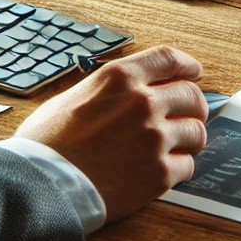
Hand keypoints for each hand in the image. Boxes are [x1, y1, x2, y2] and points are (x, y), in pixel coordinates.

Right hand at [15, 45, 206, 222]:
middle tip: (186, 115)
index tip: (193, 72)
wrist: (43, 182)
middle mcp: (143, 102)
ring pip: (197, 131)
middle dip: (192, 105)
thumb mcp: (75, 94)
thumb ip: (110, 89)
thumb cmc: (49, 140)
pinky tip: (158, 169)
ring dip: (188, 138)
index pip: (168, 59)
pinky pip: (188, 165)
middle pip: (192, 95)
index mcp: (120, 76)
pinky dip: (177, 168)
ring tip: (174, 145)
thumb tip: (128, 91)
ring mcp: (154, 138)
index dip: (186, 65)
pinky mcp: (160, 174)